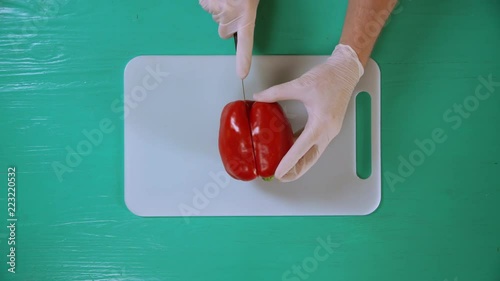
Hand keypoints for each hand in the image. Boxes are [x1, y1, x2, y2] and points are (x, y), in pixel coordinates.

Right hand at [199, 0, 259, 78]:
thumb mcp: (251, 0)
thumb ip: (245, 13)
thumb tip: (238, 21)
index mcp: (246, 15)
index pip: (245, 42)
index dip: (243, 59)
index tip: (241, 74)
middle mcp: (230, 16)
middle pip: (223, 32)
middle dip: (226, 24)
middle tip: (233, 7)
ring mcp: (216, 9)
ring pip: (214, 16)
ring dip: (219, 8)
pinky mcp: (205, 2)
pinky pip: (206, 5)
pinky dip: (210, 0)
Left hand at [253, 44, 363, 181]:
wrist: (346, 70)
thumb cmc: (329, 77)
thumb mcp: (300, 84)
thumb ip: (277, 92)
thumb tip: (259, 97)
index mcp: (321, 123)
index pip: (301, 149)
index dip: (289, 162)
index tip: (279, 172)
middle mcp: (327, 131)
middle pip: (310, 159)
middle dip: (296, 171)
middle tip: (281, 177)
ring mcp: (330, 131)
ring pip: (315, 154)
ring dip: (301, 164)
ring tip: (286, 170)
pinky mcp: (329, 127)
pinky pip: (316, 145)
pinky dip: (305, 152)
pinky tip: (293, 152)